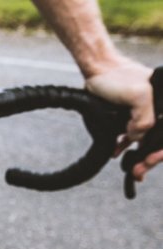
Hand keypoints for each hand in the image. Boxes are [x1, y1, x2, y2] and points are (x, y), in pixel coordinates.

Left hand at [85, 58, 160, 180]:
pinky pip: (134, 134)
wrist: (99, 71)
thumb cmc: (119, 78)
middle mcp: (159, 109)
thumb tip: (138, 138)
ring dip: (141, 155)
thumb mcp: (138, 96)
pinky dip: (127, 145)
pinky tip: (119, 153)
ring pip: (148, 139)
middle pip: (160, 138)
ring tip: (134, 169)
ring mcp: (146, 112)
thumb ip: (144, 119)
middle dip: (152, 158)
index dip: (161, 151)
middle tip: (139, 172)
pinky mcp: (131, 115)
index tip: (150, 161)